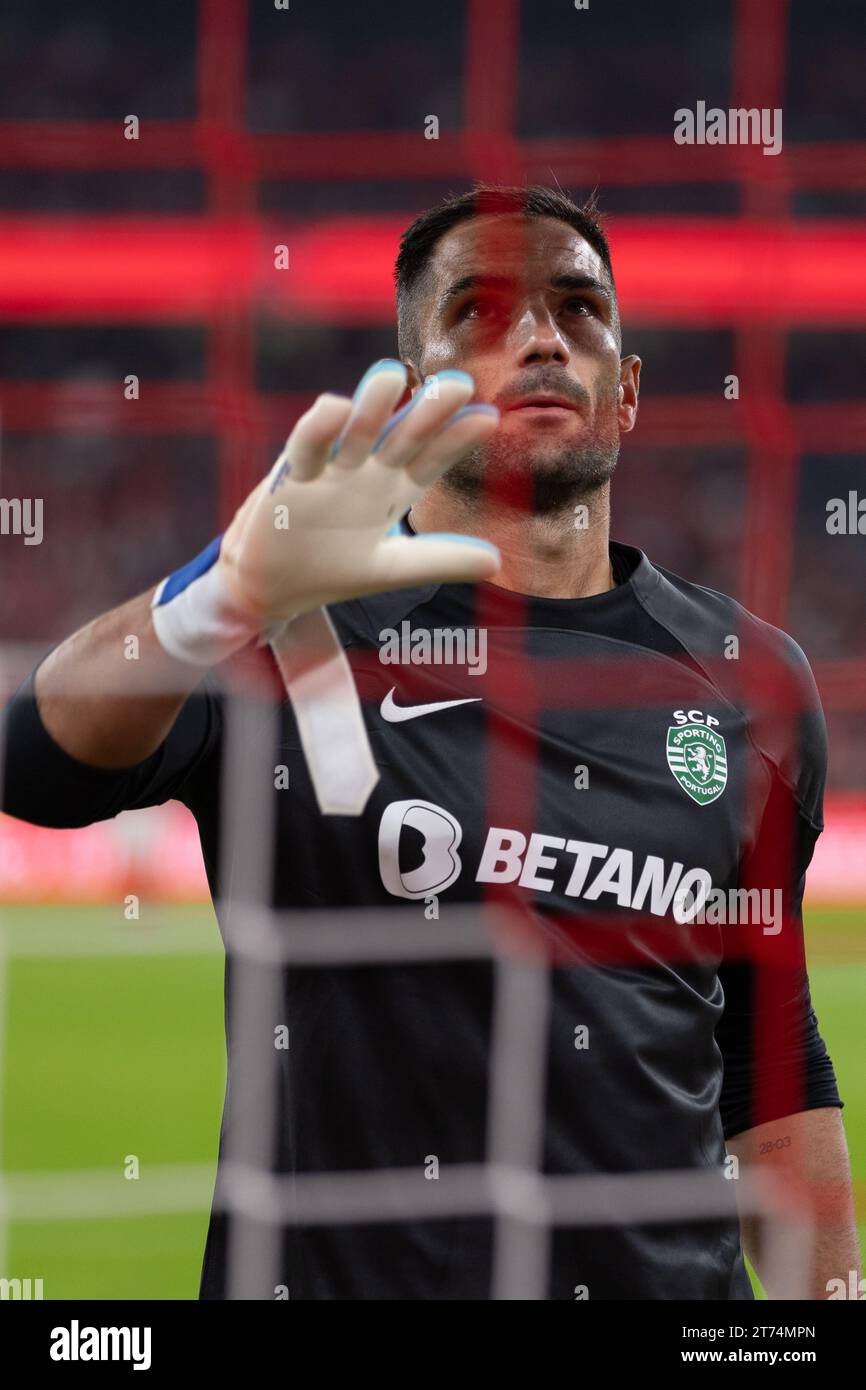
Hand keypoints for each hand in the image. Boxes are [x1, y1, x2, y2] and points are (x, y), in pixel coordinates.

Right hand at [217, 359, 500, 626]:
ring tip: (390, 374)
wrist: (269, 587)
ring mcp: (329, 470)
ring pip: (355, 431)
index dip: (456, 439)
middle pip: (401, 436)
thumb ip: (439, 560)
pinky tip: (336, 407)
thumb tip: (495, 562)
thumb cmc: (330, 570)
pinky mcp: (291, 477)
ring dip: (372, 405)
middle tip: (458, 384)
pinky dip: (318, 428)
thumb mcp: (389, 568)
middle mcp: (366, 472)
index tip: (488, 418)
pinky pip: (305, 446)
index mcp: (392, 490)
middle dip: (427, 412)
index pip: (431, 459)